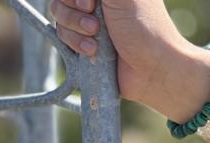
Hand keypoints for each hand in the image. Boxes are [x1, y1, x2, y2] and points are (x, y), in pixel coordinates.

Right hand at [50, 0, 188, 103]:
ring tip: (94, 40)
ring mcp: (88, 20)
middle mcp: (98, 1)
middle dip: (74, 13)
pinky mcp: (83, 42)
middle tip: (95, 25)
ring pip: (60, 18)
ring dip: (75, 31)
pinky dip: (75, 44)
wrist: (149, 68)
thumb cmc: (142, 26)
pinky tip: (92, 52)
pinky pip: (63, 38)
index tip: (91, 3)